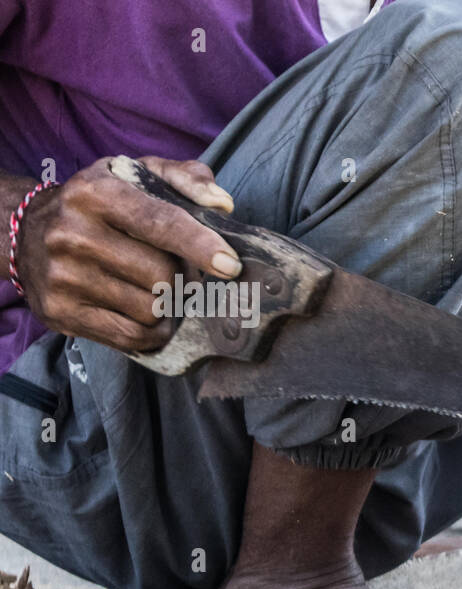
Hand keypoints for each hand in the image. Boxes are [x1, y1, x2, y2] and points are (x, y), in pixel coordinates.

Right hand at [15, 156, 240, 351]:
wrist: (27, 233)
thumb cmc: (99, 204)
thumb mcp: (134, 174)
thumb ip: (183, 178)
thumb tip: (222, 203)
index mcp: (96, 194)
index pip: (161, 223)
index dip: (201, 246)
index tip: (230, 265)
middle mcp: (73, 234)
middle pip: (162, 275)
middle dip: (182, 277)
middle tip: (176, 271)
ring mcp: (64, 277)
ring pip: (151, 309)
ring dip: (166, 304)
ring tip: (154, 287)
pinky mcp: (61, 312)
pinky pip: (132, 337)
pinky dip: (152, 331)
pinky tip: (148, 315)